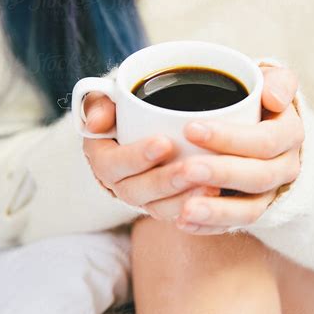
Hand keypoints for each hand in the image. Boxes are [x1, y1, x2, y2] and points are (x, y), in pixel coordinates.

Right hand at [82, 93, 219, 210]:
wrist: (149, 121)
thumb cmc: (126, 105)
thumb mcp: (109, 97)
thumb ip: (99, 103)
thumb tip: (96, 124)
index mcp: (102, 157)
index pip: (112, 164)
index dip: (136, 157)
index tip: (164, 143)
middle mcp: (119, 182)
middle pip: (136, 191)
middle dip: (165, 181)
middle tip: (191, 168)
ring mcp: (143, 197)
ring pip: (158, 208)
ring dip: (184, 200)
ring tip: (211, 187)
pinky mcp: (165, 205)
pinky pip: (178, 215)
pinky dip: (196, 208)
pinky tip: (217, 195)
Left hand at [146, 64, 303, 234]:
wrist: (257, 127)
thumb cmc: (255, 99)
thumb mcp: (270, 81)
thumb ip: (277, 81)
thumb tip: (273, 97)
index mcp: (290, 134)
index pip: (265, 140)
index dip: (230, 137)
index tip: (190, 128)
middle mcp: (286, 168)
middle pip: (258, 177)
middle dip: (221, 174)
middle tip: (186, 169)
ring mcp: (270, 194)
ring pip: (250, 210)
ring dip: (216, 212)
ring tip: (184, 211)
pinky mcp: (251, 211)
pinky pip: (234, 227)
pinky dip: (208, 227)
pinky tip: (182, 223)